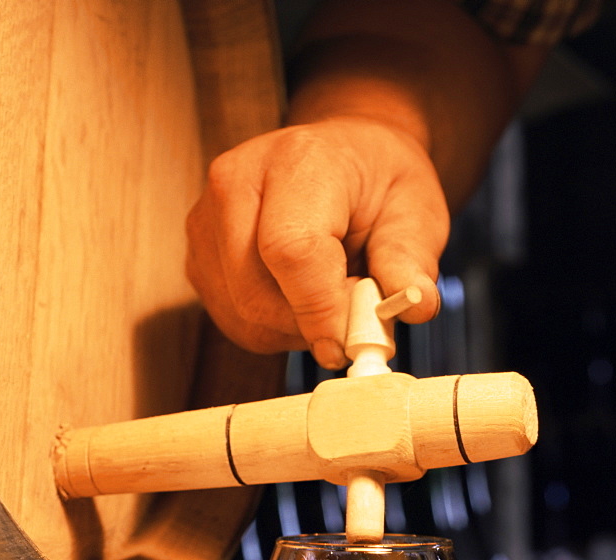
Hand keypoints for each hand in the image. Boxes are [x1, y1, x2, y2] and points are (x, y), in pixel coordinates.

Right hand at [186, 118, 446, 367]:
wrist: (341, 160)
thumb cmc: (378, 185)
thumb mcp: (416, 212)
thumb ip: (411, 261)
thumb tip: (416, 307)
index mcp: (298, 161)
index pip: (291, 249)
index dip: (318, 310)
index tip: (348, 343)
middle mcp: (237, 183)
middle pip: (255, 292)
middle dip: (307, 327)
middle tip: (350, 322)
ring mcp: (207, 221)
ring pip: (241, 315)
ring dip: (291, 332)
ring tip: (329, 303)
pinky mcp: (199, 256)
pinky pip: (233, 320)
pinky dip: (272, 331)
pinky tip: (300, 305)